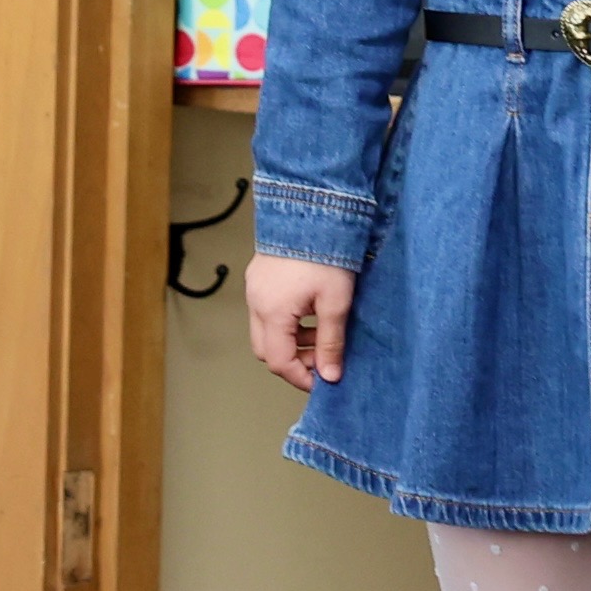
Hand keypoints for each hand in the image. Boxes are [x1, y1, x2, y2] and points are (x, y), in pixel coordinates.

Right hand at [247, 255, 354, 390]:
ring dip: (290, 340)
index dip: (301, 377)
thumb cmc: (325, 254)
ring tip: (320, 332)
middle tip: (321, 358)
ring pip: (265, 331)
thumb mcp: (336, 303)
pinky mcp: (259, 276)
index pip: (278, 362)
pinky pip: (266, 310)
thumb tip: (330, 375)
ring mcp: (254, 288)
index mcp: (272, 313)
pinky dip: (285, 321)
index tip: (322, 381)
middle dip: (294, 360)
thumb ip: (331, 342)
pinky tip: (309, 312)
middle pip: (265, 350)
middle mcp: (256, 302)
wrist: (311, 209)